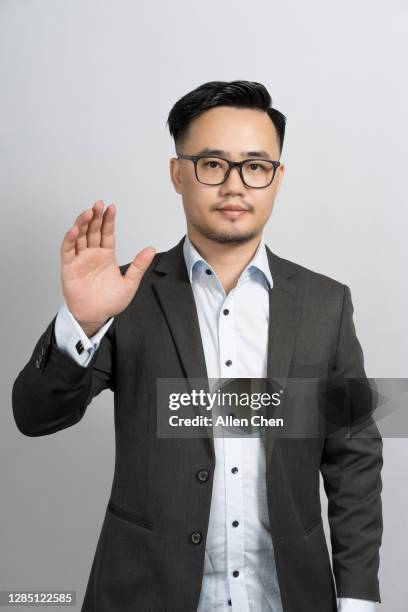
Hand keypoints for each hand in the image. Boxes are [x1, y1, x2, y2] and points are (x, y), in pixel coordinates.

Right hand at [60, 200, 155, 334]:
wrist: (96, 316)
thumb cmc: (110, 302)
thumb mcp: (129, 283)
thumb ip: (138, 266)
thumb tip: (151, 249)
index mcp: (106, 256)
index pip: (107, 233)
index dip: (108, 220)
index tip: (111, 208)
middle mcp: (92, 254)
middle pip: (92, 230)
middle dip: (95, 217)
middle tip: (98, 204)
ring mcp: (80, 259)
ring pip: (79, 236)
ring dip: (82, 223)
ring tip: (88, 212)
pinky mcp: (69, 267)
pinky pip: (68, 250)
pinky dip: (70, 238)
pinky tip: (75, 229)